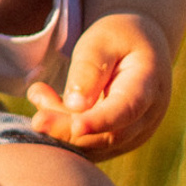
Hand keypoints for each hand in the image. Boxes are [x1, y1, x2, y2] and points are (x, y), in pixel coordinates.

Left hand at [26, 12, 171, 158]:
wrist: (140, 50)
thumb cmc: (119, 40)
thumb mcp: (102, 41)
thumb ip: (89, 69)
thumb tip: (75, 106)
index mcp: (148, 84)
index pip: (127, 109)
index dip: (102, 121)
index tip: (77, 126)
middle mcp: (147, 117)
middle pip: (108, 135)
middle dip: (68, 130)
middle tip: (37, 120)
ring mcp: (134, 134)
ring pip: (94, 144)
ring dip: (60, 127)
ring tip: (39, 95)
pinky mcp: (117, 141)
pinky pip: (88, 145)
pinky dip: (62, 129)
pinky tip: (45, 101)